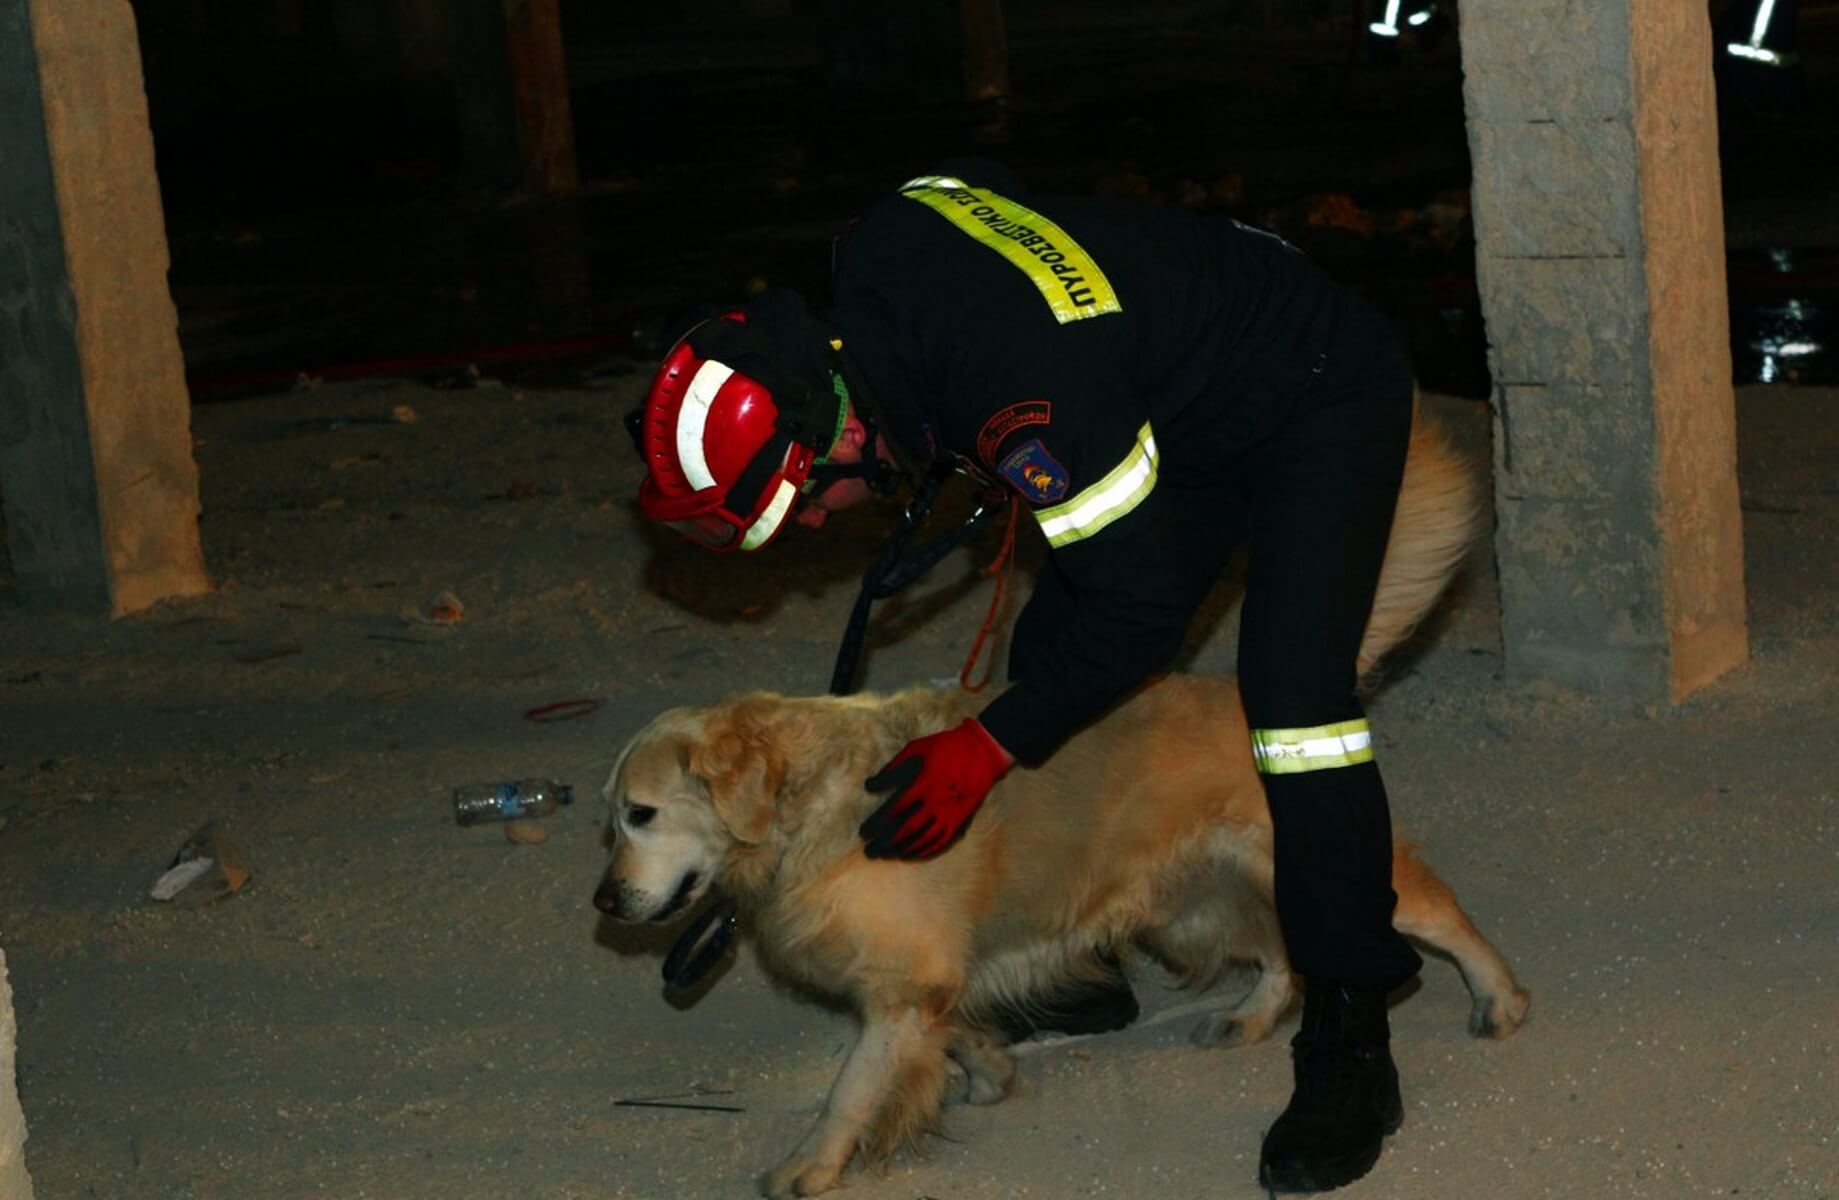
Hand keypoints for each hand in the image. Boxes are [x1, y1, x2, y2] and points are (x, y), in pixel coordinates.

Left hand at [859, 719, 1012, 859]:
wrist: (982, 752)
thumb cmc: (946, 746)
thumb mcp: (916, 748)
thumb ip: (892, 767)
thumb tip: (870, 784)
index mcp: (923, 783)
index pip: (895, 809)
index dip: (878, 822)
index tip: (865, 831)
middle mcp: (936, 802)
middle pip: (906, 829)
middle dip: (885, 841)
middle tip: (870, 849)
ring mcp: (950, 813)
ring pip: (923, 839)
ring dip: (903, 849)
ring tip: (887, 854)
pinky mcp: (960, 819)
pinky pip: (941, 841)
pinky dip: (925, 850)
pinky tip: (912, 853)